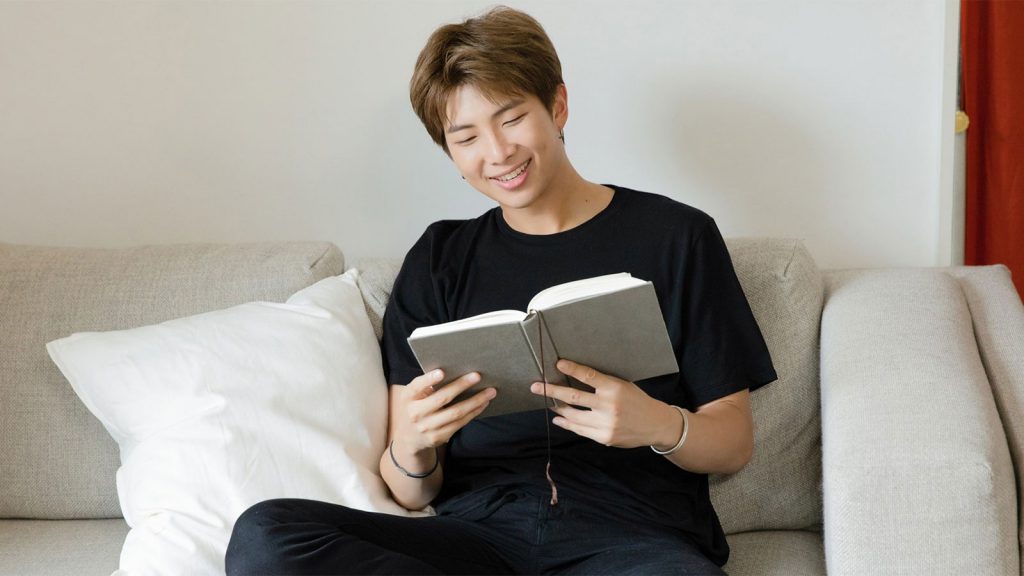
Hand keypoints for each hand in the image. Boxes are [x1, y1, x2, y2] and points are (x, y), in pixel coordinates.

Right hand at [393, 369, 495, 453]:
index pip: (417, 387)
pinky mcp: (439, 437)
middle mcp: (415, 414)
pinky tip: (483, 404)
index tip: (442, 372)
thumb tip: (455, 371)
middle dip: (461, 385)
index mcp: (408, 398)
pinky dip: (474, 412)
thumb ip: (426, 386)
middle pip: (442, 398)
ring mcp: (427, 428)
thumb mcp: (413, 396)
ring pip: (456, 413)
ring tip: (490, 392)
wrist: (410, 438)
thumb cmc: (415, 408)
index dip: (429, 380)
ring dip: (475, 401)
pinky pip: (460, 423)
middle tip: (477, 376)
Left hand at [530, 359, 678, 448]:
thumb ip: (602, 384)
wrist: (655, 425)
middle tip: (536, 387)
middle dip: (552, 391)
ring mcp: (606, 424)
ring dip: (558, 408)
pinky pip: (580, 430)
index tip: (557, 364)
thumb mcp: (623, 385)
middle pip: (574, 397)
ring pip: (573, 416)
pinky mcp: (604, 438)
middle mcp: (609, 407)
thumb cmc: (636, 400)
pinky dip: (567, 424)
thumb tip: (574, 377)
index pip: (588, 376)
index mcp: (615, 389)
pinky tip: (559, 418)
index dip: (572, 369)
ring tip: (548, 402)